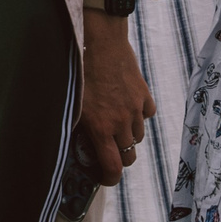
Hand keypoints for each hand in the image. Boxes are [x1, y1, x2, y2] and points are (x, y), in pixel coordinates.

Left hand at [77, 3, 157, 184]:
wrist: (100, 42)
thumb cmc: (80, 71)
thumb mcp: (74, 103)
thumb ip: (79, 127)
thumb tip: (76, 143)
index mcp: (102, 129)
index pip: (114, 168)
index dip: (110, 179)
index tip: (106, 178)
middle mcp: (122, 123)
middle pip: (130, 156)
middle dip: (120, 158)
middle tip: (110, 151)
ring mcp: (135, 109)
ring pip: (138, 136)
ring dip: (128, 135)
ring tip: (116, 123)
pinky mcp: (144, 95)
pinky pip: (147, 114)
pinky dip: (139, 114)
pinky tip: (127, 104)